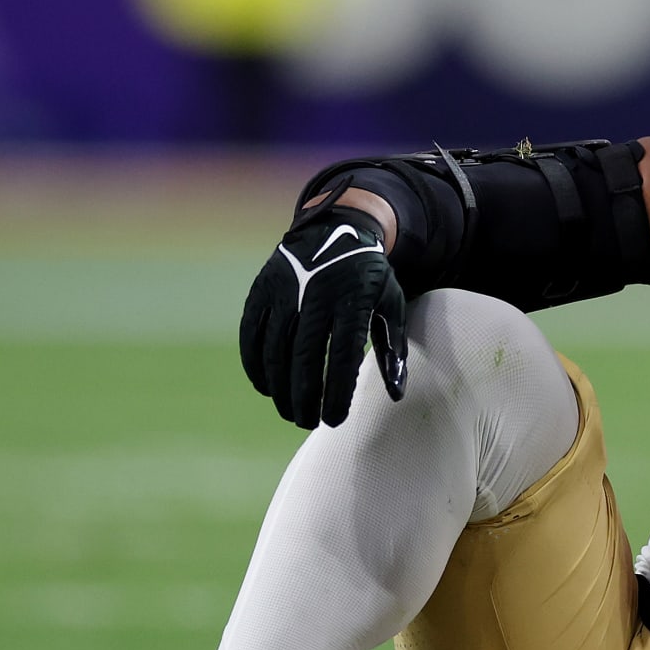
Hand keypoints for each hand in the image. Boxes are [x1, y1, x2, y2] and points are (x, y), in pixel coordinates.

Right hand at [238, 198, 407, 428]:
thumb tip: (396, 395)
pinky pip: (252, 334)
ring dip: (279, 388)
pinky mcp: (263, 289)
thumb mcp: (392, 305)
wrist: (338, 226)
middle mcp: (316, 295)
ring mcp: (285, 290)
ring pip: (275, 349)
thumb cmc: (370, 277)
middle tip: (307, 423)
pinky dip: (255, 365)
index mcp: (353, 301)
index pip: (341, 358)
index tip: (334, 420)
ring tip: (290, 412)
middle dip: (303, 397)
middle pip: (303, 358)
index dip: (335, 393)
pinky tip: (266, 388)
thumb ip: (394, 350)